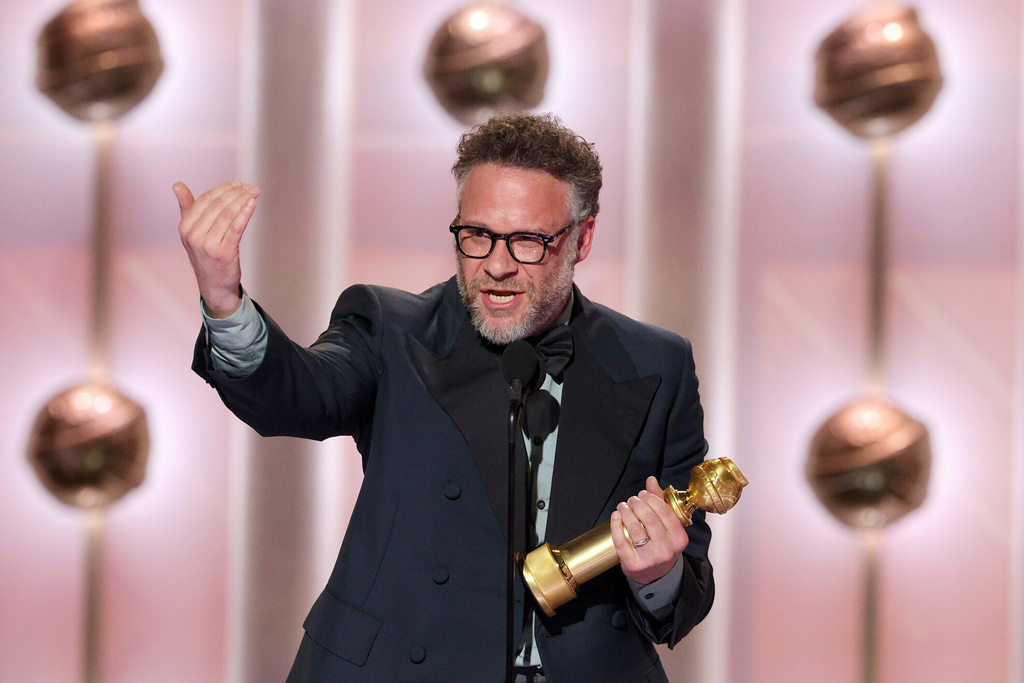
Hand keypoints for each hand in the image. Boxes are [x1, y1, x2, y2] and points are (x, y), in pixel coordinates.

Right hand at [174, 179, 259, 317]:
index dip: (222, 188)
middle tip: (250, 186)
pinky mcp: (224, 253)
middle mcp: (193, 235)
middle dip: (235, 192)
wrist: (214, 285)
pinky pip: (236, 228)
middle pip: (217, 205)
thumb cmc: (205, 255)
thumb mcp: (191, 232)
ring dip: (243, 200)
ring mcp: (208, 245)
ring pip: (227, 214)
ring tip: (254, 192)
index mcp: (185, 227)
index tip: (237, 183)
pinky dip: (245, 213)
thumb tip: (178, 184)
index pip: (205, 200)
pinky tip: (252, 204)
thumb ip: (186, 207)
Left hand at [610, 476, 689, 584]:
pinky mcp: (633, 564)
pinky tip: (615, 516)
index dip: (651, 499)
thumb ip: (660, 502)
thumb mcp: (667, 527)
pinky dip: (615, 525)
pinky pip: (621, 541)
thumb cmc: (662, 545)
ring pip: (635, 528)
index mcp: (679, 538)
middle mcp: (667, 550)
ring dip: (625, 512)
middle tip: (631, 500)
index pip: (664, 512)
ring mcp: (650, 559)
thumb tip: (651, 480)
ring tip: (622, 506)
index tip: (642, 495)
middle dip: (637, 504)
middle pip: (649, 518)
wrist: (655, 575)